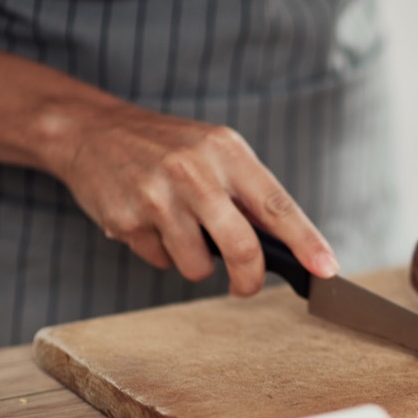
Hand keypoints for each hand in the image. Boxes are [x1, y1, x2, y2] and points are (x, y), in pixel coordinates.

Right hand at [53, 101, 337, 294]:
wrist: (90, 131)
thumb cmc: (166, 148)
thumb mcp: (213, 152)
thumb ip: (247, 193)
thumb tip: (290, 247)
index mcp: (226, 151)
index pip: (276, 204)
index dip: (306, 241)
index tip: (327, 269)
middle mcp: (193, 170)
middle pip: (241, 246)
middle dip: (249, 278)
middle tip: (245, 286)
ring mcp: (157, 195)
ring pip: (197, 265)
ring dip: (195, 263)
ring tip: (180, 231)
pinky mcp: (126, 218)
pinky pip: (160, 260)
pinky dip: (161, 252)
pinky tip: (148, 222)